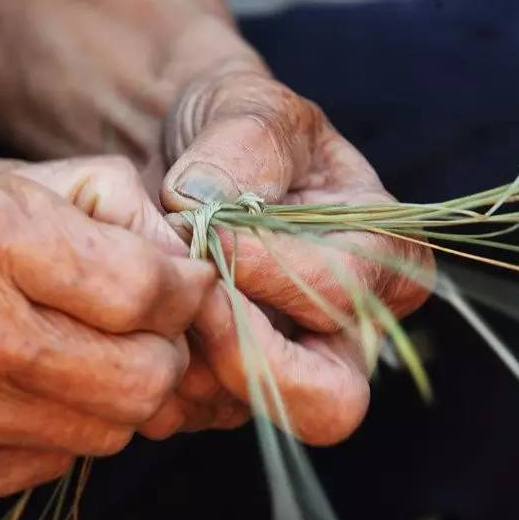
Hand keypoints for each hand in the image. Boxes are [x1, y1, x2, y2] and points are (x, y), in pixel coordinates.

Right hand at [0, 153, 213, 501]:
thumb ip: (88, 201)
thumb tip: (177, 249)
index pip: (146, 289)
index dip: (185, 287)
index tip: (178, 279)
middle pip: (142, 378)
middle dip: (164, 349)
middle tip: (142, 322)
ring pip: (109, 431)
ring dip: (119, 392)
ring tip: (82, 350)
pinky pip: (52, 464)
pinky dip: (63, 427)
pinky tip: (24, 385)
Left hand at [159, 67, 433, 444]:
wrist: (180, 157)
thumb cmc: (235, 130)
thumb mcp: (254, 107)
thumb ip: (246, 145)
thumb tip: (205, 201)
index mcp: (386, 262)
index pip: (343, 297)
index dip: (274, 269)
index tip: (213, 233)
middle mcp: (348, 336)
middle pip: (327, 403)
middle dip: (248, 356)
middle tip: (191, 299)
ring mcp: (284, 374)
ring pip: (242, 410)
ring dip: (185, 353)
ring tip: (150, 283)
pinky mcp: (223, 392)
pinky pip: (186, 412)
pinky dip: (152, 363)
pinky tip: (132, 306)